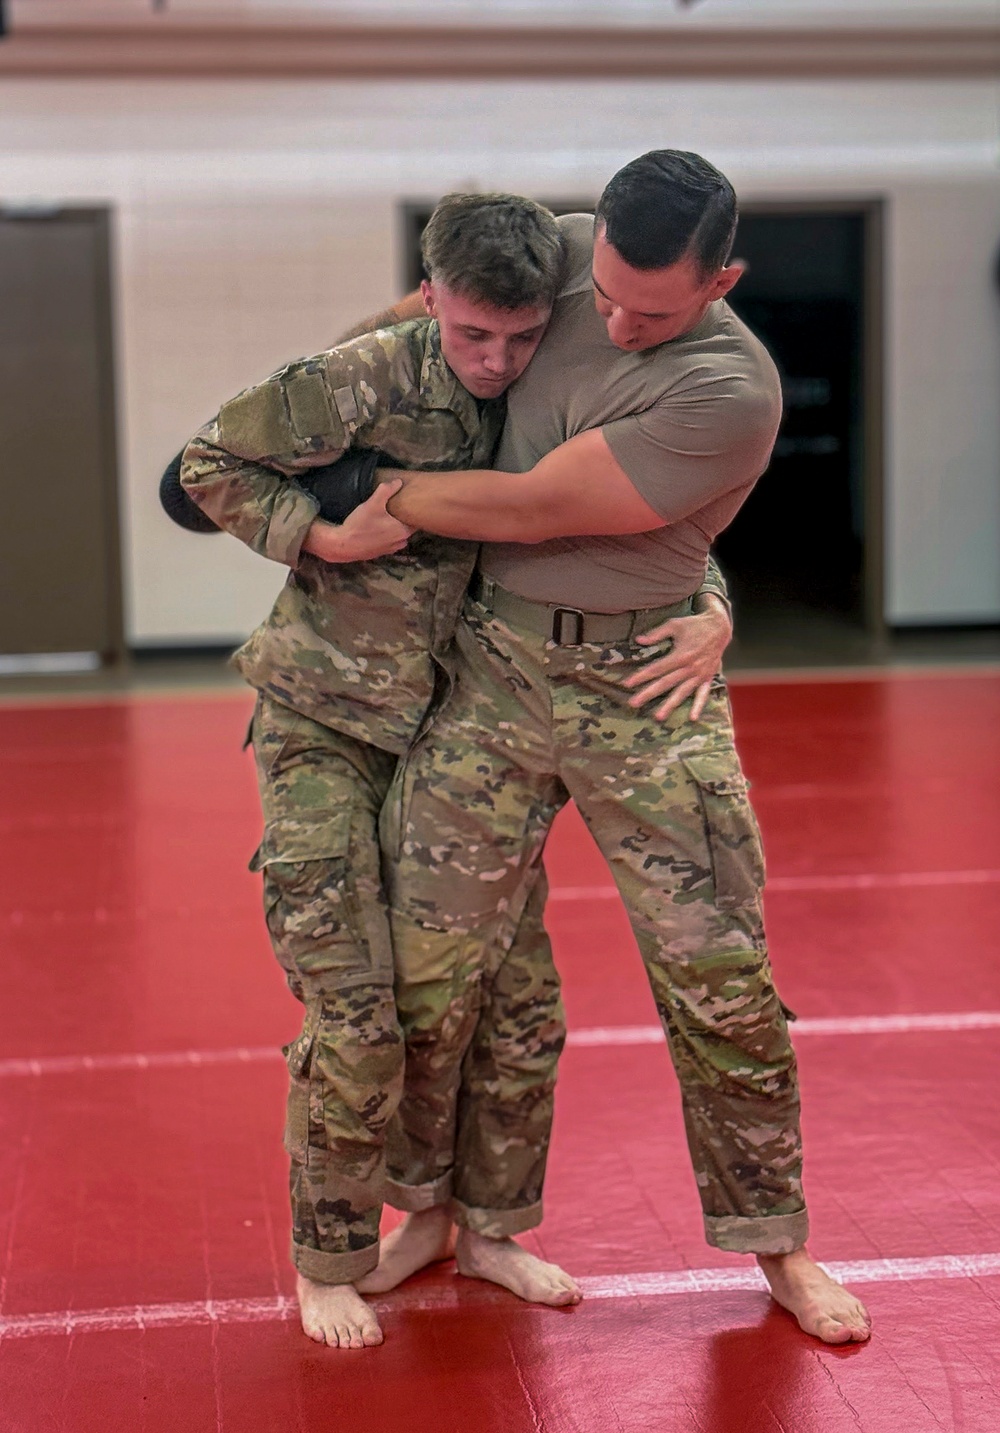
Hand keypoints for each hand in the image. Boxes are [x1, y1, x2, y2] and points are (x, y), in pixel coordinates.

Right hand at [303, 479, 413, 562]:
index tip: (409, 504)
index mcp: (403, 531)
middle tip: (397, 508)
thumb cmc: (360, 525)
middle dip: (403, 519)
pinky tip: (377, 529)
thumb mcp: (373, 503)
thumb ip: (387, 490)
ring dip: (394, 528)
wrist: (343, 545)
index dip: (413, 512)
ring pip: (398, 536)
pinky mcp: (381, 553)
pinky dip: (386, 536)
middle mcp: (400, 542)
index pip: (416, 520)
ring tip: (387, 518)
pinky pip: (389, 542)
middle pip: (408, 528)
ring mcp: (391, 550)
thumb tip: (398, 481)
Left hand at [621, 597, 732, 721]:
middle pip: (665, 683)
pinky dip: (698, 706)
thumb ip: (656, 633)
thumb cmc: (694, 625)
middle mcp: (690, 668)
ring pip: (682, 692)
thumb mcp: (674, 625)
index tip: (627, 684)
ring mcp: (699, 675)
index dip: (641, 676)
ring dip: (670, 705)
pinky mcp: (707, 678)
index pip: (657, 669)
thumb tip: (638, 640)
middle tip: (633, 703)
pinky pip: (703, 694)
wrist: (719, 628)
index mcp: (680, 655)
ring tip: (658, 717)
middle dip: (648, 694)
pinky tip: (692, 718)